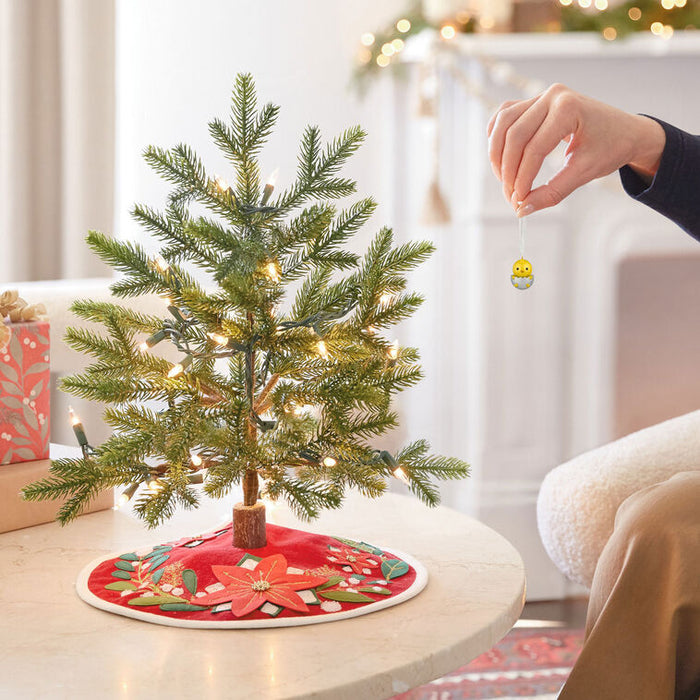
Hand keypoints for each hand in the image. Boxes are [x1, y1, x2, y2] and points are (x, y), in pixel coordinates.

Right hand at [487, 83, 665, 216]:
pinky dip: (496, 137)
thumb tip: (522, 209)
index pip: (534, 148)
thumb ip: (552, 192)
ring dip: (497, 154)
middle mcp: (552, 96)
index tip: (518, 201)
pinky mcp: (534, 102)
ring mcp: (541, 96)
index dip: (522, 178)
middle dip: (508, 170)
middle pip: (514, 135)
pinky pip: (504, 116)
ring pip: (502, 123)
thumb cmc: (610, 148)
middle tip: (511, 196)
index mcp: (569, 108)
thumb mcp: (584, 173)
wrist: (625, 131)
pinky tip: (500, 158)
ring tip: (504, 179)